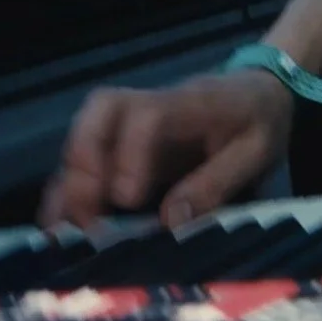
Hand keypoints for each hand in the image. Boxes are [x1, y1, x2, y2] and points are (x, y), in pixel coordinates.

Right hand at [39, 70, 294, 230]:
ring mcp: (133, 120)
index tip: (128, 198)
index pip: (150, 114)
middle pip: (102, 110)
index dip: (131, 153)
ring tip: (63, 230)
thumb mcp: (257, 152)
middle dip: (85, 161)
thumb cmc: (259, 120)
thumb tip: (171, 221)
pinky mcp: (124, 141)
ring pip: (86, 130)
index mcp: (191, 103)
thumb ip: (216, 184)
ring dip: (70, 178)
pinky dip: (68, 186)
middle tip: (88, 217)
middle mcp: (151, 104)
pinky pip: (86, 153)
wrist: (259, 90)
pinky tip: (61, 225)